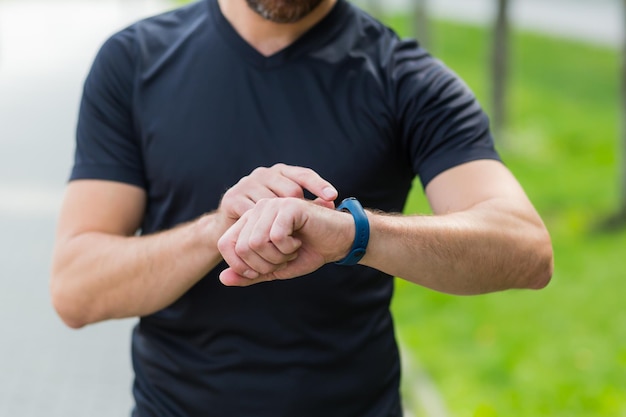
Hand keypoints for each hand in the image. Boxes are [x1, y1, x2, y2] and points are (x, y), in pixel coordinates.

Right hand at [216, 164, 337, 231]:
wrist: (230, 231)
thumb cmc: (265, 220)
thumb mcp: (288, 210)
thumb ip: (308, 206)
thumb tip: (331, 203)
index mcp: (281, 172)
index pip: (304, 175)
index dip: (318, 185)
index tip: (332, 197)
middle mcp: (263, 174)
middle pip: (289, 190)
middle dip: (297, 210)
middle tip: (302, 229)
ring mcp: (246, 184)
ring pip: (271, 203)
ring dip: (279, 222)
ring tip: (288, 240)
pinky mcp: (232, 198)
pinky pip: (252, 213)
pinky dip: (261, 228)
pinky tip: (267, 239)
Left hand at [217, 198, 354, 285]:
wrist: (337, 242)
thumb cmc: (307, 253)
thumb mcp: (274, 269)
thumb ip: (249, 274)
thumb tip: (222, 279)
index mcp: (249, 222)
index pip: (225, 244)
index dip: (241, 265)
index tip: (265, 269)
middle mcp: (257, 210)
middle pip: (242, 247)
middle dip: (264, 264)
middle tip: (283, 259)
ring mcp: (272, 205)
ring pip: (256, 242)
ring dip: (277, 256)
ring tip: (291, 250)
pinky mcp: (288, 206)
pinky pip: (276, 236)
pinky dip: (288, 248)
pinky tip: (299, 242)